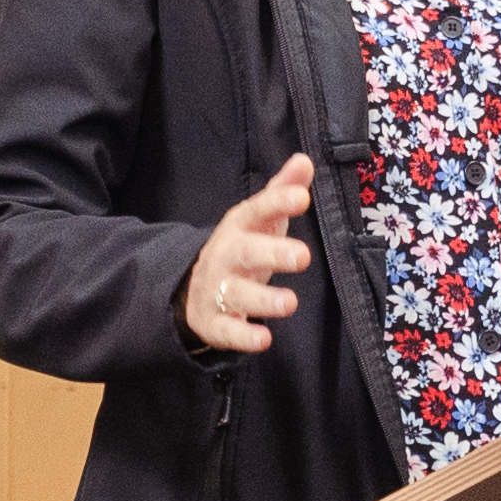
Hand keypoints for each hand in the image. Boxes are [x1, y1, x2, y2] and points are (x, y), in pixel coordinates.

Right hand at [181, 154, 315, 354]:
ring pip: (238, 294)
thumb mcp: (259, 219)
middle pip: (245, 252)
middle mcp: (226, 256)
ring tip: (290, 303)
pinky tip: (263, 340)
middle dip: (273, 254)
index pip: (256, 210)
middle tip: (303, 257)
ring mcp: (217, 290)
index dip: (277, 202)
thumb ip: (282, 191)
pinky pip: (228, 331)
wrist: (195, 290)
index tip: (301, 197)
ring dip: (263, 299)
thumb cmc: (242, 248)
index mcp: (239, 227)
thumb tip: (305, 160)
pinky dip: (243, 337)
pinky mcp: (215, 323)